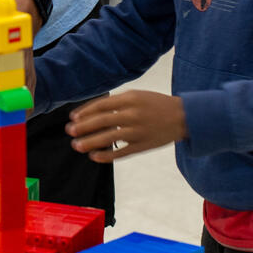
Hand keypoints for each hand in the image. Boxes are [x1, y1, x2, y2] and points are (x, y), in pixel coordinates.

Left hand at [66, 90, 186, 161]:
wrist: (183, 116)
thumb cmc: (156, 104)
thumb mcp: (137, 95)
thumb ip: (117, 103)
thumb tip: (93, 112)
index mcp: (129, 98)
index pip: (101, 105)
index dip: (84, 112)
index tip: (72, 118)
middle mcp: (132, 114)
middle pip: (101, 121)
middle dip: (82, 127)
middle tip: (69, 131)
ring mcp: (137, 131)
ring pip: (108, 138)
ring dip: (89, 142)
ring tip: (76, 145)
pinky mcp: (143, 145)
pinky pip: (121, 152)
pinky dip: (106, 155)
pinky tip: (94, 156)